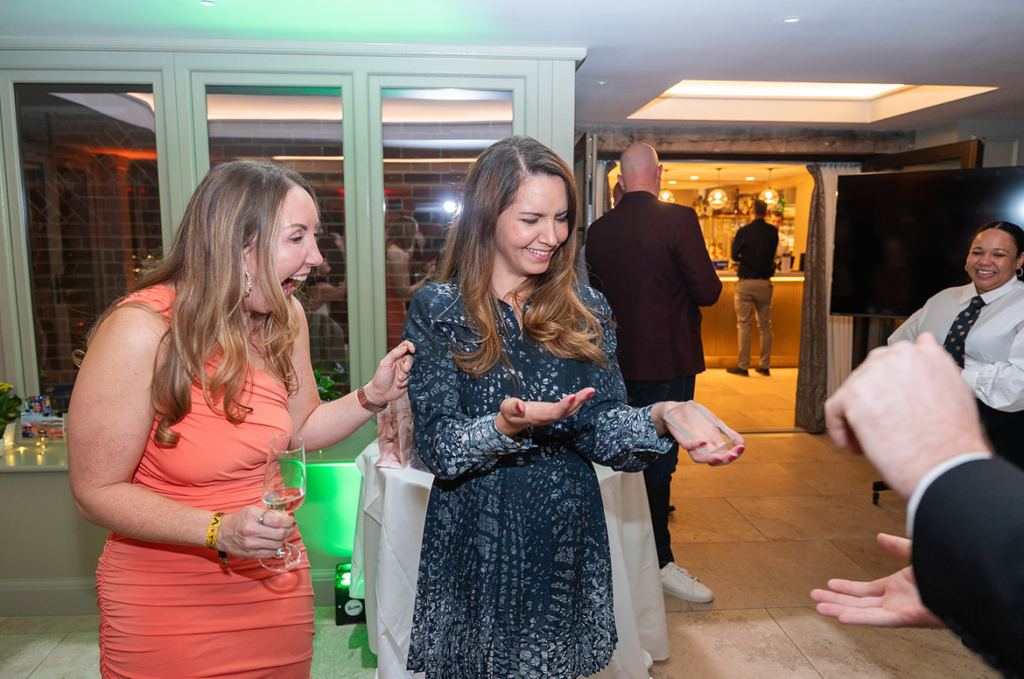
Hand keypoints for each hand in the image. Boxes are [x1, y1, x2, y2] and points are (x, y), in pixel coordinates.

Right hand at [216, 505, 295, 559]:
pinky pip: (270, 553)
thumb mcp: (252, 510)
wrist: (221, 533)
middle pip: (280, 534)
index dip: (288, 522)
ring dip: (283, 540)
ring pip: (277, 545)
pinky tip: (273, 543)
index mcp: (252, 515)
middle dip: (289, 531)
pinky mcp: (250, 554)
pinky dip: (275, 548)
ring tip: (281, 535)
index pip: (277, 521)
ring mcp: (250, 544)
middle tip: (290, 528)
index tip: (290, 521)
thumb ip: (270, 513)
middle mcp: (251, 530)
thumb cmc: (239, 520)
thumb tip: (287, 518)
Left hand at [365, 341, 415, 403]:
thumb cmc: (380, 377)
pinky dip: (406, 382)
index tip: (412, 350)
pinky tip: (399, 385)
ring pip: (413, 370)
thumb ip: (394, 354)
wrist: (380, 393)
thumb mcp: (385, 363)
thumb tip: (405, 347)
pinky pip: (413, 379)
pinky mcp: (409, 380)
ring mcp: (406, 372)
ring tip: (398, 380)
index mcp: (396, 356)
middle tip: (405, 370)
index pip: (405, 346)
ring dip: (406, 376)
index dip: (410, 346)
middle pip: (411, 359)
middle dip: (408, 365)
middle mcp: (402, 363)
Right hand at [495, 387, 595, 437]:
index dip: (562, 406)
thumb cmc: (509, 413)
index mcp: (536, 417)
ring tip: (591, 391)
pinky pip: (569, 408)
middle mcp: (547, 418)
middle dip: (578, 401)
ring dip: (581, 401)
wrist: (512, 421)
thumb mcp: (506, 408)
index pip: (552, 413)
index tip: (572, 397)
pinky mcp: (554, 412)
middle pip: (565, 412)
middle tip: (590, 391)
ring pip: (570, 411)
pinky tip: (586, 394)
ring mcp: (552, 416)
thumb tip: (519, 406)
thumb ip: (512, 407)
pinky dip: (578, 401)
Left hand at [654, 401, 744, 465]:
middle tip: (734, 454)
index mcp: (713, 443)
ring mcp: (691, 443)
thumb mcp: (715, 421)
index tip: (742, 448)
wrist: (676, 409)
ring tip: (720, 457)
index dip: (734, 454)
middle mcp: (703, 446)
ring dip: (710, 459)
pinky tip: (704, 441)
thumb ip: (727, 432)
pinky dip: (694, 445)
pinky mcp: (681, 437)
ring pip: (699, 458)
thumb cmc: (696, 416)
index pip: (725, 455)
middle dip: (726, 459)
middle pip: (714, 460)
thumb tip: (743, 443)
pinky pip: (687, 445)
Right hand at [810, 533, 944, 627]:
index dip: (845, 587)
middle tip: (815, 597)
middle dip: (835, 600)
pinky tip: (842, 617)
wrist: (971, 582)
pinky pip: (879, 620)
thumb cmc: (949, 571)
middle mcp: (897, 601)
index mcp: (898, 587)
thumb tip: (880, 537)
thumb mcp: (918, 553)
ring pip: (863, 612)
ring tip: (819, 607)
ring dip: (840, 610)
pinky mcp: (908, 617)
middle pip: (858, 603)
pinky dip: (860, 619)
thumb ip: (898, 547)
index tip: (829, 585)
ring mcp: (901, 610)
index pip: (865, 590)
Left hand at [824, 333, 989, 497]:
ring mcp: (876, 372)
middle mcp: (900, 356)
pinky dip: (839, 428)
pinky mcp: (855, 394)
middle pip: (871, 376)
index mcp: (926, 353)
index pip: (895, 361)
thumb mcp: (955, 392)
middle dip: (873, 402)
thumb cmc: (953, 442)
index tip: (891, 404)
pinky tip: (854, 444)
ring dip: (856, 416)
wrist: (947, 467)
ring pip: (853, 391)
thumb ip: (931, 376)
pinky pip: (835, 408)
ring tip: (870, 441)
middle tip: (880, 426)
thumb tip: (917, 379)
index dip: (891, 388)